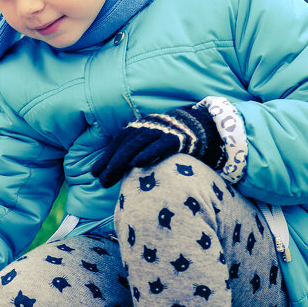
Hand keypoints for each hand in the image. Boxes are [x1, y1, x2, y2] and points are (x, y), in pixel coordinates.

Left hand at [91, 102, 223, 187]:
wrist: (212, 126)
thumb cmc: (181, 139)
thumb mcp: (158, 142)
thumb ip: (142, 151)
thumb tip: (125, 170)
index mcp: (144, 126)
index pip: (121, 141)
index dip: (107, 155)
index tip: (95, 172)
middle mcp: (151, 126)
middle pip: (126, 143)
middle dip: (110, 162)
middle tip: (100, 180)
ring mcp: (165, 130)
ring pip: (138, 143)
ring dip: (121, 160)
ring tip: (109, 176)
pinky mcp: (180, 137)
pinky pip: (162, 144)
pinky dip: (148, 152)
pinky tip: (136, 163)